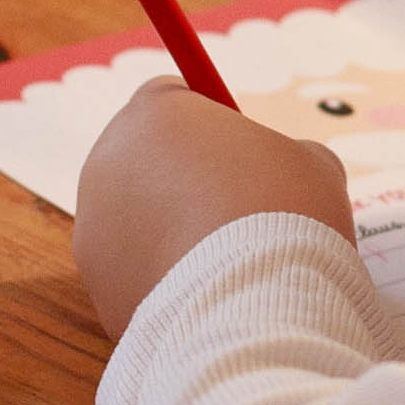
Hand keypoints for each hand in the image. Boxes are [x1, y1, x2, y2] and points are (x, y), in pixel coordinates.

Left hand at [72, 80, 354, 336]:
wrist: (252, 306)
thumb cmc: (285, 214)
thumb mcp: (310, 162)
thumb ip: (284, 155)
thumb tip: (279, 174)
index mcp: (153, 113)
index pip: (174, 98)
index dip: (213, 123)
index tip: (245, 151)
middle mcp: (106, 164)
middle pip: (147, 160)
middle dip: (184, 179)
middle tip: (239, 210)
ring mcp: (94, 230)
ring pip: (137, 222)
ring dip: (173, 233)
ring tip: (231, 263)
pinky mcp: (98, 287)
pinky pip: (137, 275)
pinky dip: (167, 283)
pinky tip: (212, 297)